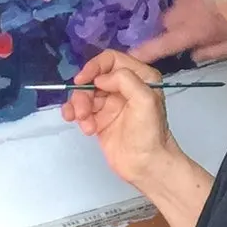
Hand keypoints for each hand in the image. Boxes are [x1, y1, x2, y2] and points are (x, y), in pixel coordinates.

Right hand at [63, 49, 178, 189]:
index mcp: (140, 77)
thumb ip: (125, 80)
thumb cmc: (150, 134)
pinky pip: (80, 109)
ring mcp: (110, 104)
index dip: (94, 67)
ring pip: (84, 94)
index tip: (83, 80)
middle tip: (83, 112)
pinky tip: (82, 126)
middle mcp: (124, 87)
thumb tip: (101, 78)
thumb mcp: (145, 100)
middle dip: (84, 93)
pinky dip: (75, 115)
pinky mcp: (99, 120)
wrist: (147, 166)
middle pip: (94, 77)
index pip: (111, 59)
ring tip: (85, 124)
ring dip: (79, 107)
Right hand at [130, 0, 226, 64]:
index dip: (146, 51)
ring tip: (206, 12)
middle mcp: (185, 9)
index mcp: (193, 30)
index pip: (163, 44)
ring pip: (176, 5)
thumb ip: (209, 53)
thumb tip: (193, 55)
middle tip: (192, 31)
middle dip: (173, 27)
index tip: (131, 55)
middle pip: (165, 21)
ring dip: (185, 10)